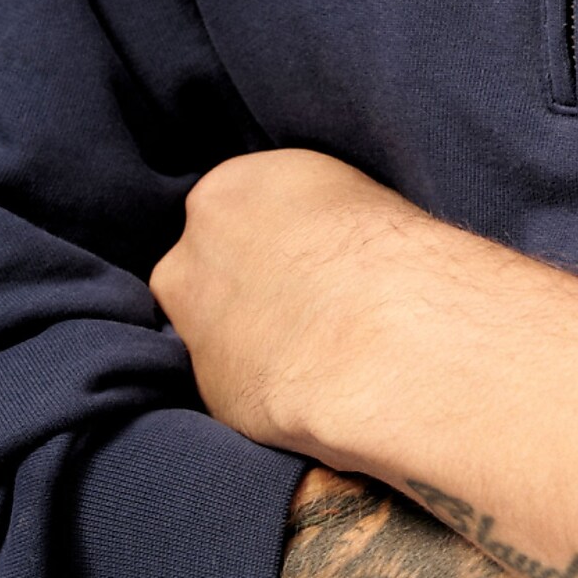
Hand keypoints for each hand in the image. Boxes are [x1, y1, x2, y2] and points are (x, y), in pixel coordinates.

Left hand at [150, 145, 445, 452]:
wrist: (384, 335)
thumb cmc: (387, 256)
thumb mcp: (348, 198)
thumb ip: (305, 218)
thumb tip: (313, 247)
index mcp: (228, 188)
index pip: (229, 210)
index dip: (266, 240)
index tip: (300, 261)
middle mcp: (191, 252)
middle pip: (201, 269)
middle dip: (240, 289)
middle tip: (298, 309)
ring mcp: (192, 325)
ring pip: (209, 333)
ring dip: (245, 342)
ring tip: (310, 353)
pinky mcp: (208, 389)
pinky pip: (231, 384)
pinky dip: (260, 387)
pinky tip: (307, 386)